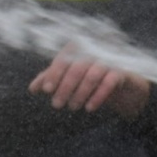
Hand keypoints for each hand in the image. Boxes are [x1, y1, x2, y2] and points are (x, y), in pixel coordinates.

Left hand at [31, 45, 150, 118]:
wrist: (123, 84)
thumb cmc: (91, 77)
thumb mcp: (70, 78)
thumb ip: (51, 79)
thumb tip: (32, 88)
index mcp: (80, 48)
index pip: (64, 59)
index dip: (54, 74)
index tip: (46, 90)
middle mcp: (95, 51)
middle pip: (77, 67)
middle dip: (65, 87)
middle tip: (57, 105)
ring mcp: (110, 60)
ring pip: (92, 75)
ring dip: (80, 93)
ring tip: (73, 107)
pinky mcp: (123, 72)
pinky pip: (110, 82)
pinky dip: (98, 96)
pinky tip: (90, 108)